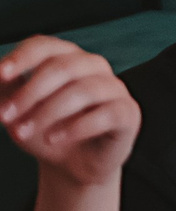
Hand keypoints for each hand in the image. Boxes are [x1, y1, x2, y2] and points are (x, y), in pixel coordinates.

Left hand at [0, 37, 139, 187]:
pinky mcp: (128, 113)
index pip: (45, 46)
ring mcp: (114, 88)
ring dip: (47, 113)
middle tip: (5, 117)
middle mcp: (94, 66)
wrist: (71, 165)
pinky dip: (75, 127)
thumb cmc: (43, 130)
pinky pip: (105, 114)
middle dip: (29, 93)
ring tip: (23, 134)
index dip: (22, 57)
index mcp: (67, 58)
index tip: (0, 75)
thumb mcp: (16, 109)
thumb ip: (3, 90)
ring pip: (83, 90)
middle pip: (62, 67)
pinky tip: (54, 139)